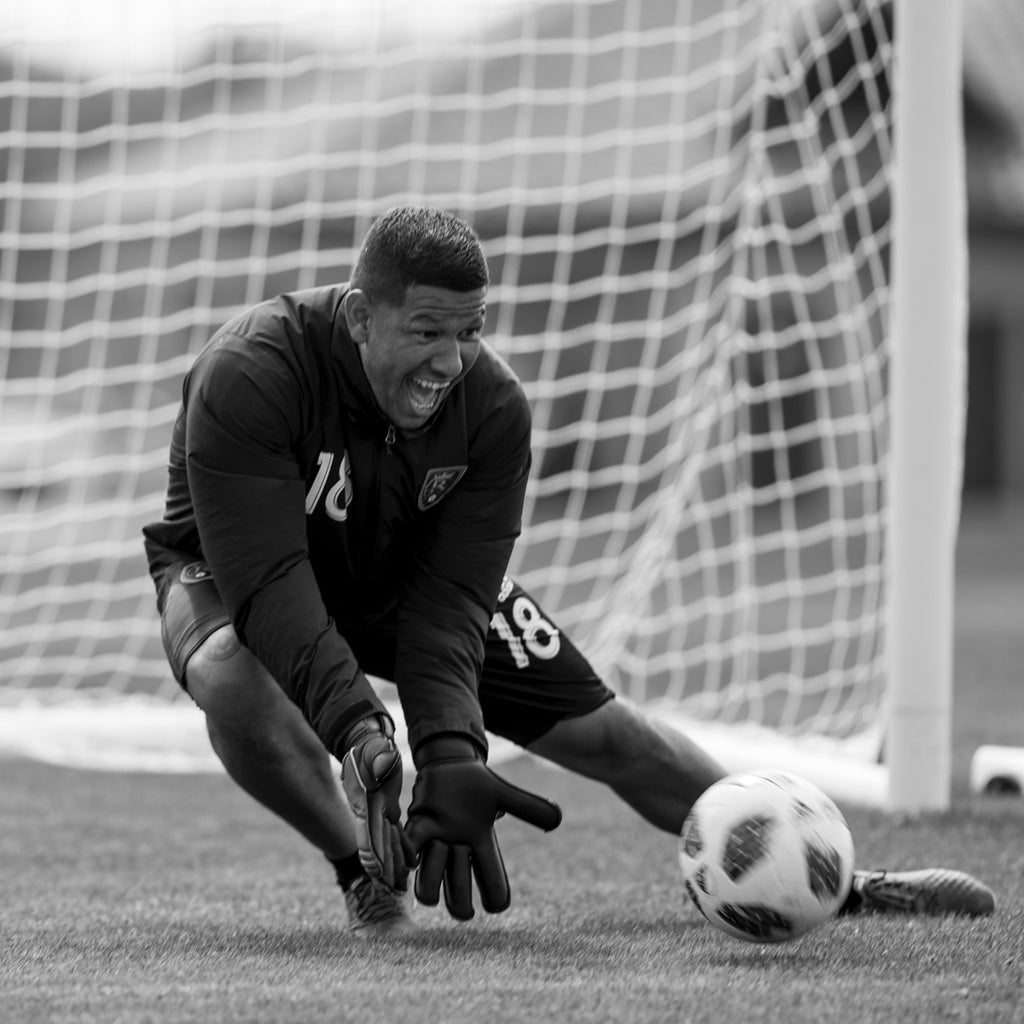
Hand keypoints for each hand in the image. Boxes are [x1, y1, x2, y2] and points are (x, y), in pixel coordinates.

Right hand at [340, 716, 414, 890]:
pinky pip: (396, 833)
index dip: (374, 853)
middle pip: (378, 845)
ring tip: (401, 887)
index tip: (378, 872)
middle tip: (394, 890)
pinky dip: (402, 849)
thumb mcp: (373, 751)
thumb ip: (378, 758)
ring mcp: (378, 813)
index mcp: (365, 800)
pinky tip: (411, 865)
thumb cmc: (370, 747)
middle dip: (385, 869)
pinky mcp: (388, 810)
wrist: (369, 745)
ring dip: (394, 865)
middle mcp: (369, 812)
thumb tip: (384, 759)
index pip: (368, 832)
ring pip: (387, 843)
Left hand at [404, 735, 561, 919]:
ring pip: (428, 889)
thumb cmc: (477, 784)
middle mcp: (457, 854)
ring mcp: (435, 844)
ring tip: (439, 846)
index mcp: (482, 847)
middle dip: (460, 899)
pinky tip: (416, 849)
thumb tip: (558, 820)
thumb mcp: (504, 794)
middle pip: (458, 900)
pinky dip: (410, 857)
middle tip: (461, 866)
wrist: (448, 764)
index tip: (495, 903)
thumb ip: (528, 807)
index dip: (495, 899)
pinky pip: (409, 852)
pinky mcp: (415, 829)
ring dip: (434, 873)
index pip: (492, 886)